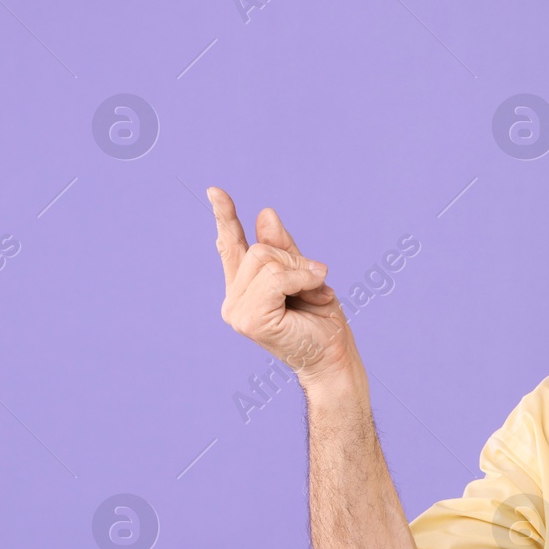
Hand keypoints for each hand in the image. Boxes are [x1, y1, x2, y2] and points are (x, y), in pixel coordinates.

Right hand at [208, 186, 353, 385]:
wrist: (334, 357)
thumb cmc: (322, 321)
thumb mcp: (305, 275)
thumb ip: (284, 249)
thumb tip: (265, 213)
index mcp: (244, 288)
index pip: (232, 246)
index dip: (225, 218)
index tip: (215, 191)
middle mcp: (234, 300)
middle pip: (259, 250)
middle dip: (296, 261)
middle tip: (317, 283)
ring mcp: (238, 311)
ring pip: (267, 261)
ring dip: (303, 273)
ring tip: (316, 294)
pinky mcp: (250, 319)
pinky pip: (277, 278)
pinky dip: (301, 280)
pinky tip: (315, 293)